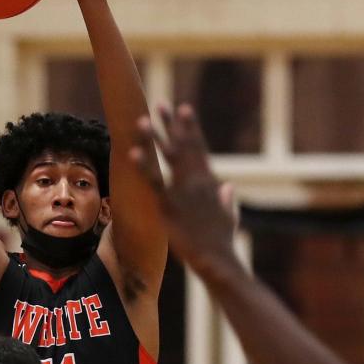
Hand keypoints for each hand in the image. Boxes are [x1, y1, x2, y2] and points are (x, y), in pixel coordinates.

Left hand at [131, 104, 240, 277]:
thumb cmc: (222, 242)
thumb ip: (227, 200)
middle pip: (182, 145)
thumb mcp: (230, 217)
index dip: (191, 127)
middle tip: (161, 103)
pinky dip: (143, 166)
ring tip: (144, 119)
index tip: (184, 108)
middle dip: (171, 124)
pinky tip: (133, 153)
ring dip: (156, 137)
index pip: (199, 147)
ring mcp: (183, 192)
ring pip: (167, 159)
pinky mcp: (169, 206)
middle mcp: (197, 181)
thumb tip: (229, 188)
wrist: (217, 259)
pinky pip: (153, 182)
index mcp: (210, 181)